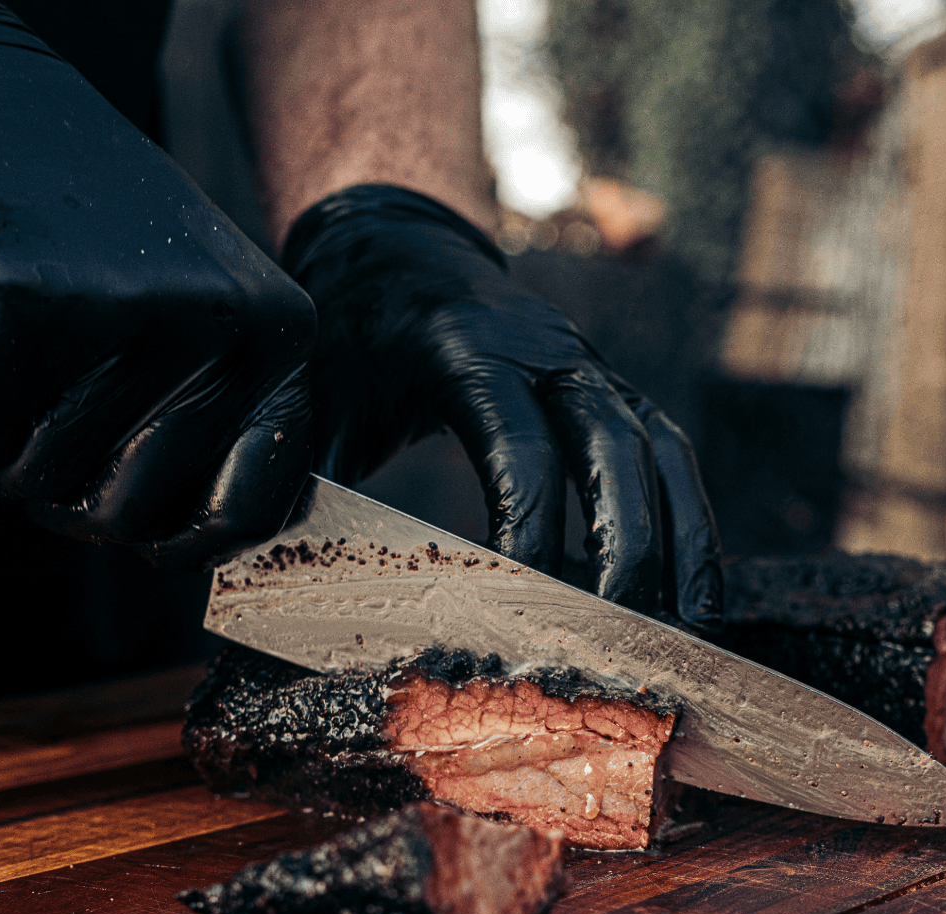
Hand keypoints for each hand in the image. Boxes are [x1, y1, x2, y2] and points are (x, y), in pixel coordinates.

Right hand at [0, 0, 316, 567]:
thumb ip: (212, 412)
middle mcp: (219, 325)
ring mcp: (125, 313)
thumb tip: (221, 543)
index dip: (183, 542)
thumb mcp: (182, 310)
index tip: (136, 529)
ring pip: (41, 485)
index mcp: (276, 336)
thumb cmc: (67, 230)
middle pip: (130, 516)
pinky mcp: (19, 306)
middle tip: (26, 433)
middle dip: (60, 500)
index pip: (259, 506)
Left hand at [280, 185, 722, 629]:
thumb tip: (250, 570)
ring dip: (680, 543)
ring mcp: (594, 368)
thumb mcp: (312, 391)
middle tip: (620, 637)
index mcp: (470, 347)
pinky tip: (696, 595)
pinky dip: (692, 524)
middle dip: (626, 546)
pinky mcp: (618, 392)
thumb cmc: (348, 331)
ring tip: (688, 633)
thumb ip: (298, 472)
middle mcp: (549, 351)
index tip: (531, 603)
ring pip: (660, 453)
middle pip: (614, 448)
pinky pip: (672, 457)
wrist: (399, 243)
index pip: (519, 441)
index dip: (532, 522)